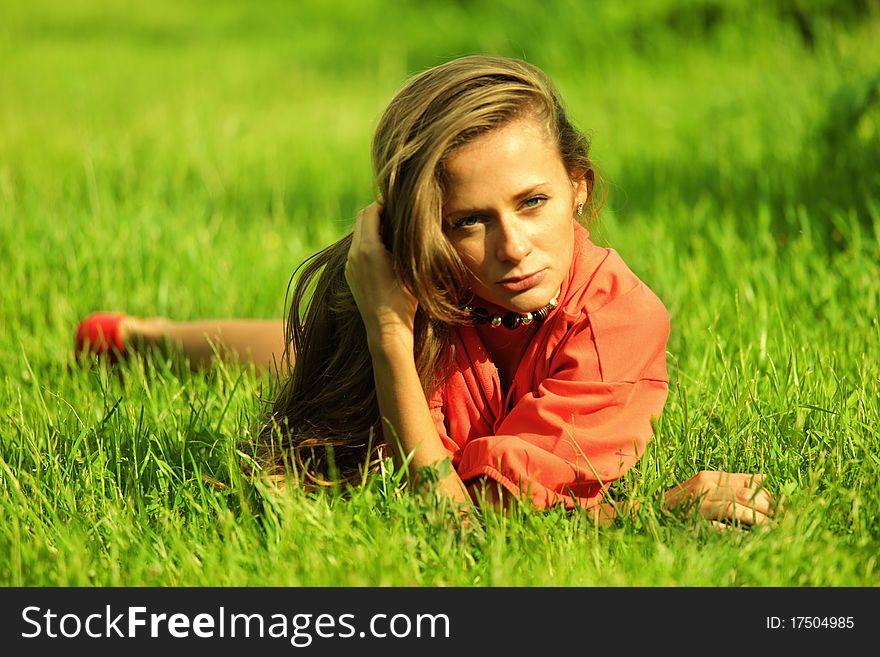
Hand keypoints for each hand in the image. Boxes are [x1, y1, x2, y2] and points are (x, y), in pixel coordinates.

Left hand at [345, 202, 417, 344]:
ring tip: (392, 231)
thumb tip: (408, 221)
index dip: (383, 204)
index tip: (398, 204)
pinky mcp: (350, 274)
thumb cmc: (404, 299)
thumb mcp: (409, 266)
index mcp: (368, 248)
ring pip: (358, 234)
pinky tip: (384, 250)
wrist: (386, 329)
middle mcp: (354, 254)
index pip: (370, 211)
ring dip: (372, 227)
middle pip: (361, 219)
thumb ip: (404, 241)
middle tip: (395, 214)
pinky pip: (356, 249)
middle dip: (377, 213)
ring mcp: (350, 264)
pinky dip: (367, 242)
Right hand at [663, 470, 774, 526]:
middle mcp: (705, 486)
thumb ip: (731, 483)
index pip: (749, 482)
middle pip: (747, 494)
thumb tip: (764, 479)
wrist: (650, 512)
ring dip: (759, 520)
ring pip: (737, 509)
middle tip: (784, 518)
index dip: (770, 494)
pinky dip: (738, 533)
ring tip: (774, 529)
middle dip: (769, 507)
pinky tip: (751, 537)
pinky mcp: (694, 522)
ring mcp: (698, 504)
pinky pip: (721, 528)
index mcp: (710, 477)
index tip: (784, 505)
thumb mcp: (706, 487)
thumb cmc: (682, 503)